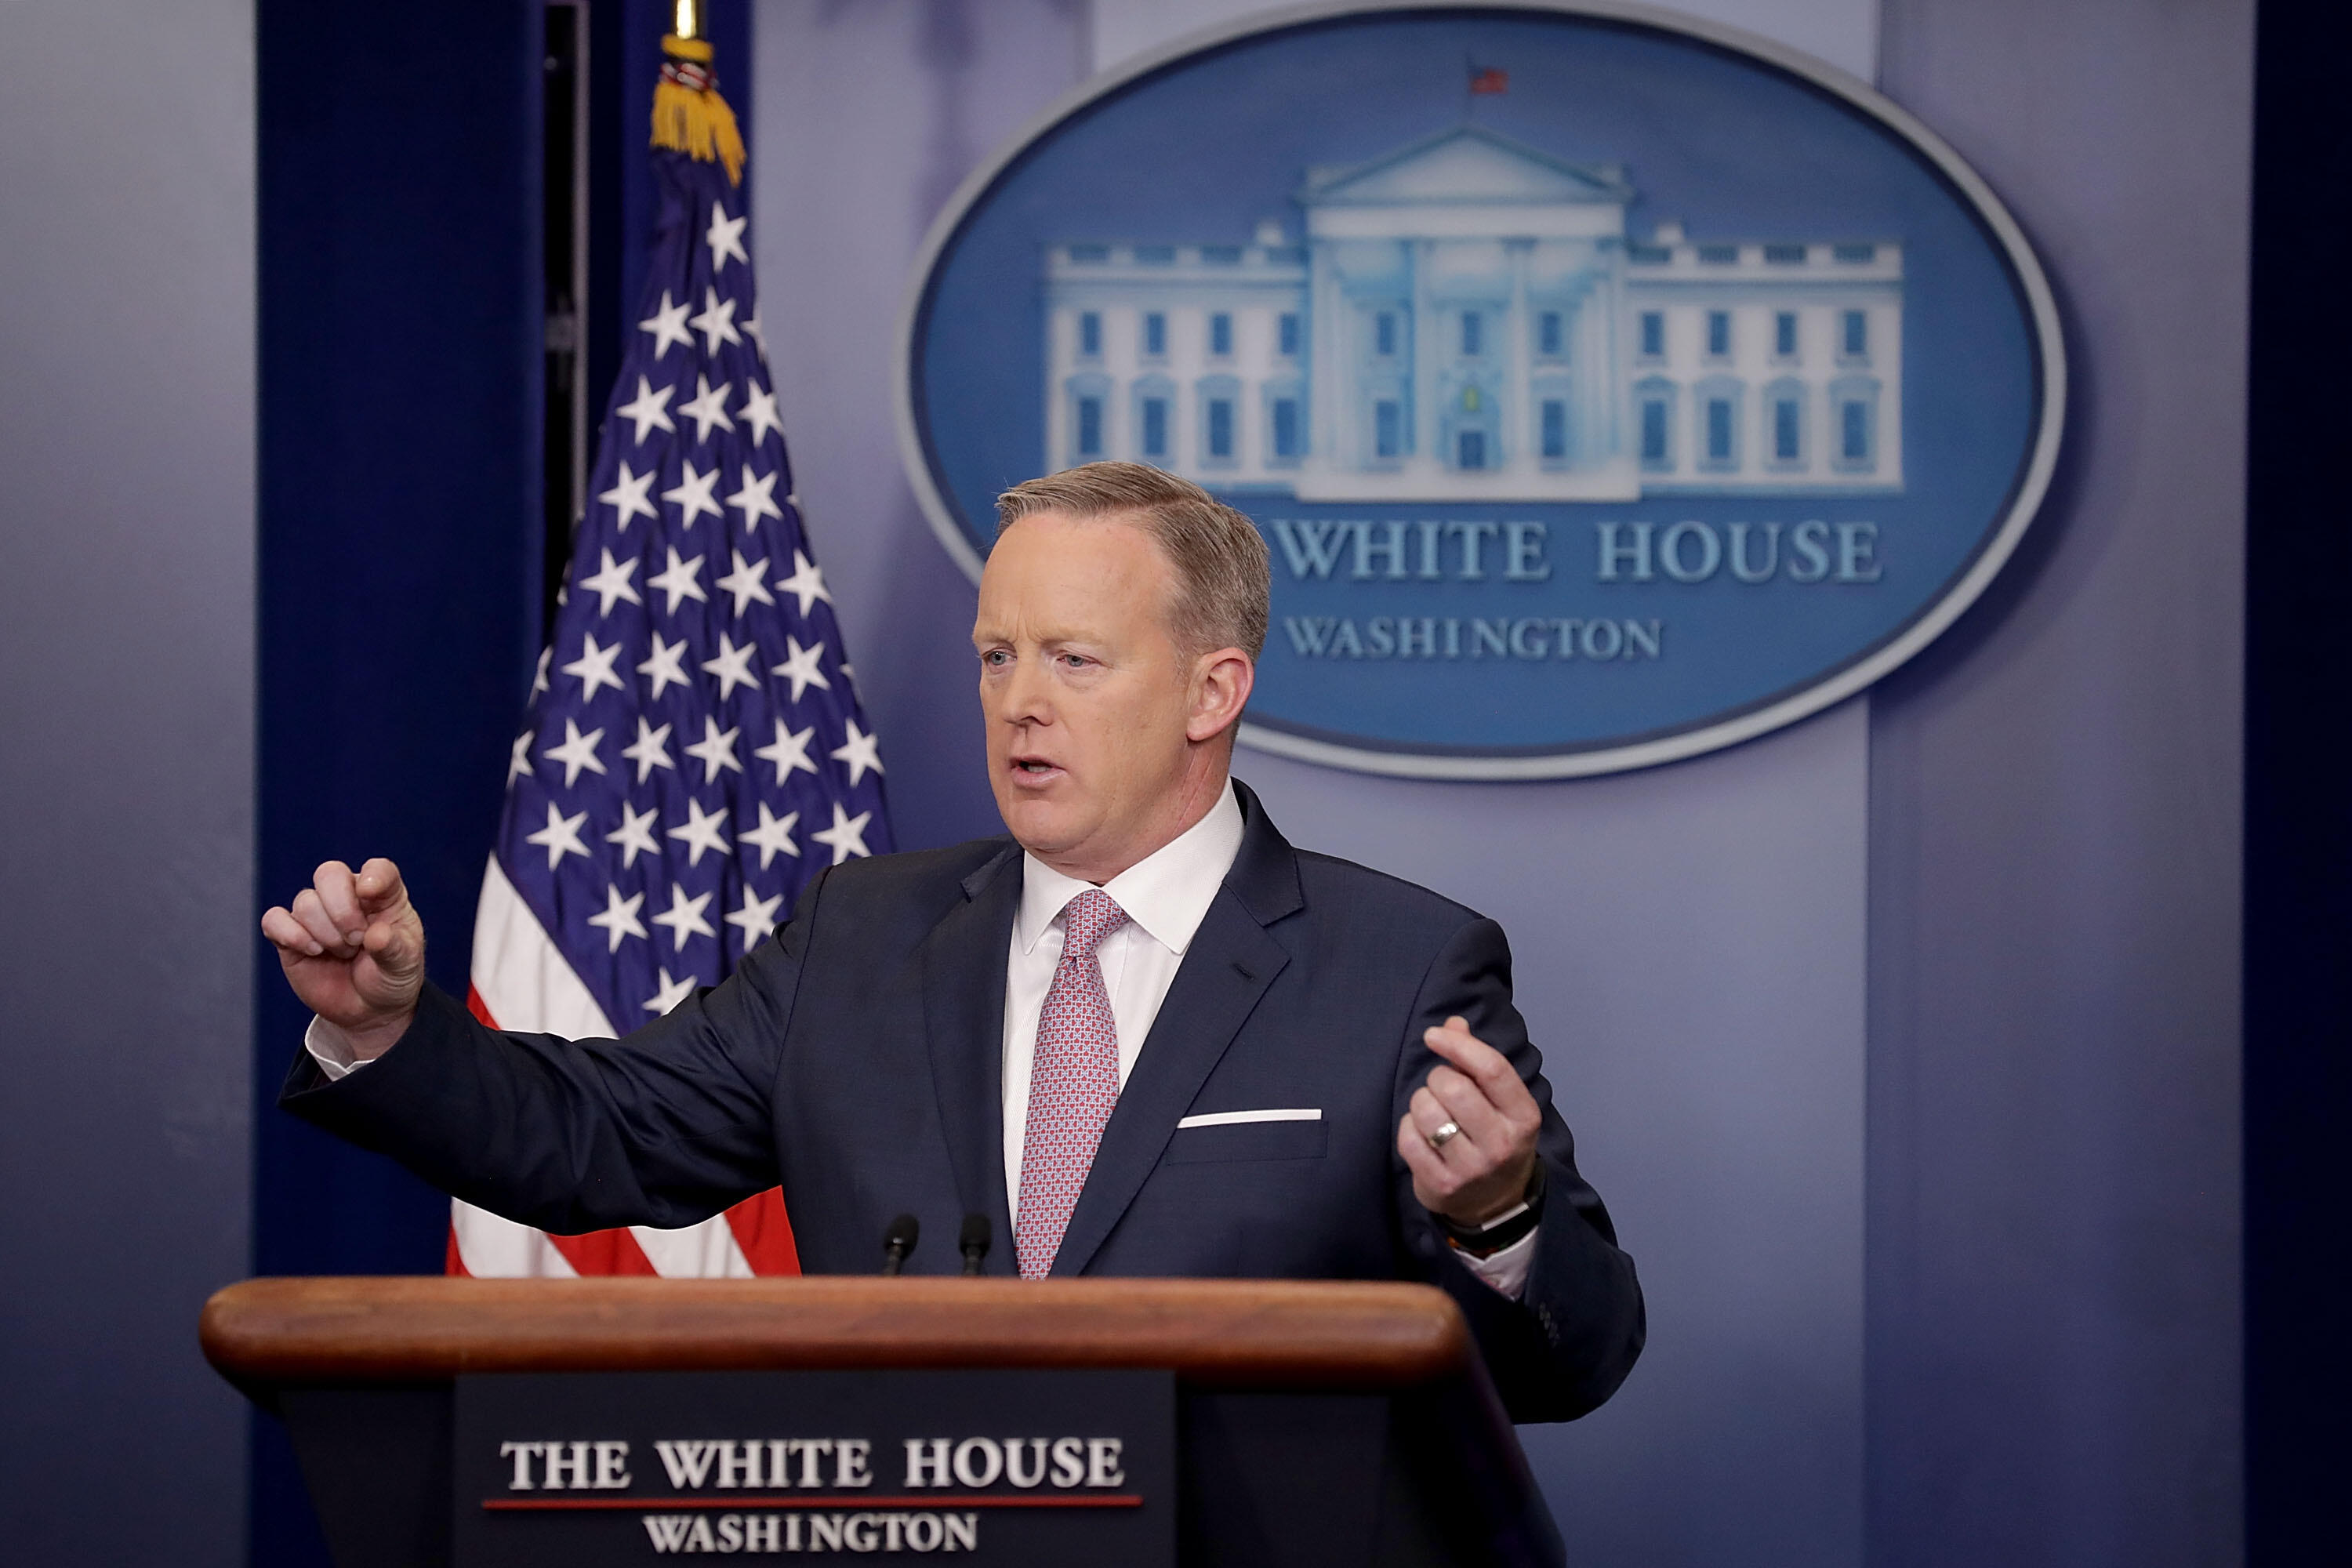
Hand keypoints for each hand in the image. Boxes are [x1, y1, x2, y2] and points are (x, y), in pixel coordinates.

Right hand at [261, 858, 425, 1058]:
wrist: (368, 1009)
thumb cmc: (390, 976)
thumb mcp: (403, 965)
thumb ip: (393, 949)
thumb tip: (376, 935)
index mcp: (383, 896)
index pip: (378, 870)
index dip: (373, 876)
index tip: (370, 894)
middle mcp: (348, 897)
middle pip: (330, 874)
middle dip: (341, 909)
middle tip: (356, 940)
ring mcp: (317, 914)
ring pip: (305, 901)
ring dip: (324, 931)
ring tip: (343, 953)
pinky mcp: (290, 936)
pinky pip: (274, 919)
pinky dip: (289, 933)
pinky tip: (312, 951)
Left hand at [1396, 1015, 1540, 1227]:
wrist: (1495, 1204)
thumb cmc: (1495, 1137)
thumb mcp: (1500, 1102)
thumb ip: (1476, 1060)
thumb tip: (1453, 1024)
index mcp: (1524, 1116)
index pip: (1492, 1069)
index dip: (1458, 1045)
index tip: (1433, 1035)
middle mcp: (1501, 1144)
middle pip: (1453, 1087)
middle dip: (1437, 1078)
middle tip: (1441, 1089)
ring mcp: (1471, 1168)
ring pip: (1426, 1110)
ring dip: (1421, 1102)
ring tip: (1433, 1112)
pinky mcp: (1441, 1185)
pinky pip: (1408, 1138)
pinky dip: (1409, 1128)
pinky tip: (1422, 1135)